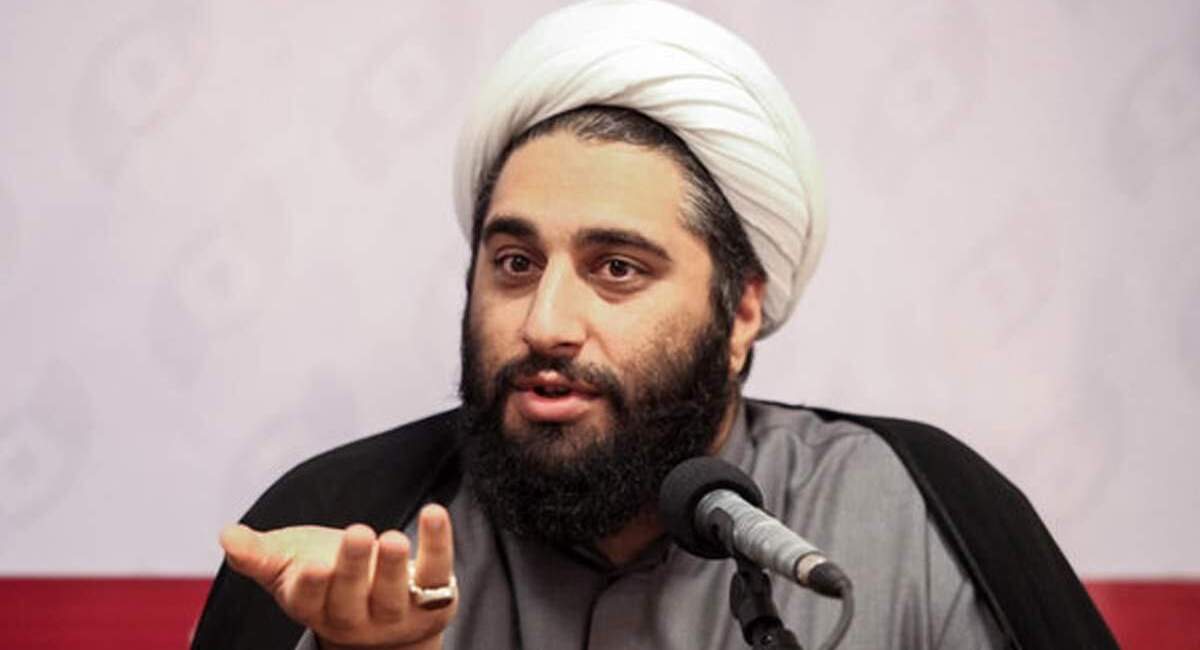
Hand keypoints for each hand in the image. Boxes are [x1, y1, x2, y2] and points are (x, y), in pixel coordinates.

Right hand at [219, 504, 456, 649]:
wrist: (383, 616)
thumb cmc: (328, 578)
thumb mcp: (290, 563)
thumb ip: (260, 553)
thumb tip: (227, 536)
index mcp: (314, 606)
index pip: (308, 602)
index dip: (311, 586)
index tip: (311, 565)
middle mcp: (354, 617)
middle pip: (351, 597)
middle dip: (354, 567)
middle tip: (359, 532)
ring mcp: (394, 612)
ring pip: (392, 594)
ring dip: (392, 565)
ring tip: (392, 537)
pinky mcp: (432, 598)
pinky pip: (437, 573)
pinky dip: (437, 543)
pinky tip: (433, 512)